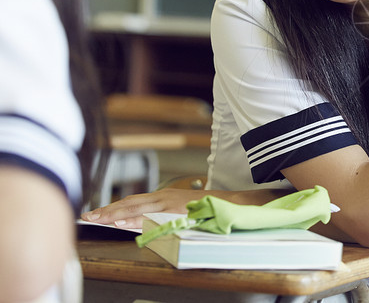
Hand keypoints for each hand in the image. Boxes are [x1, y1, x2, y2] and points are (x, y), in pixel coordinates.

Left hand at [81, 189, 207, 229]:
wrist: (228, 203)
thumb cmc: (205, 209)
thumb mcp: (179, 210)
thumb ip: (160, 215)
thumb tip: (138, 223)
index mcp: (162, 197)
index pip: (131, 201)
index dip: (112, 206)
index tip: (95, 213)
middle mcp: (162, 197)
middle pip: (129, 202)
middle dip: (107, 210)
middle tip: (88, 216)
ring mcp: (168, 202)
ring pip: (136, 206)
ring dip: (115, 212)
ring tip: (97, 218)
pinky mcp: (174, 209)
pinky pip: (150, 215)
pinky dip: (134, 218)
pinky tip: (121, 222)